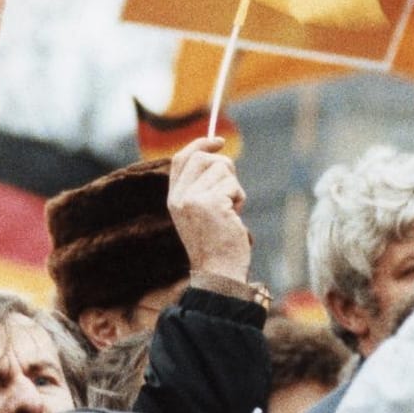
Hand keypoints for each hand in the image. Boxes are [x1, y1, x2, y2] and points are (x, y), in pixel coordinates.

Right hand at [168, 137, 251, 280]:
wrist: (218, 271)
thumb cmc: (216, 243)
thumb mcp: (200, 213)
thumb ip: (201, 187)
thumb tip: (217, 156)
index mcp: (174, 198)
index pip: (181, 158)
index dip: (200, 144)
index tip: (218, 140)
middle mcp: (180, 196)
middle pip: (203, 157)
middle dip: (224, 167)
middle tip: (232, 189)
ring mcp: (194, 199)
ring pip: (222, 170)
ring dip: (234, 188)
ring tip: (230, 211)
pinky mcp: (212, 203)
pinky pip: (233, 185)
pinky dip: (239, 198)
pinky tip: (234, 217)